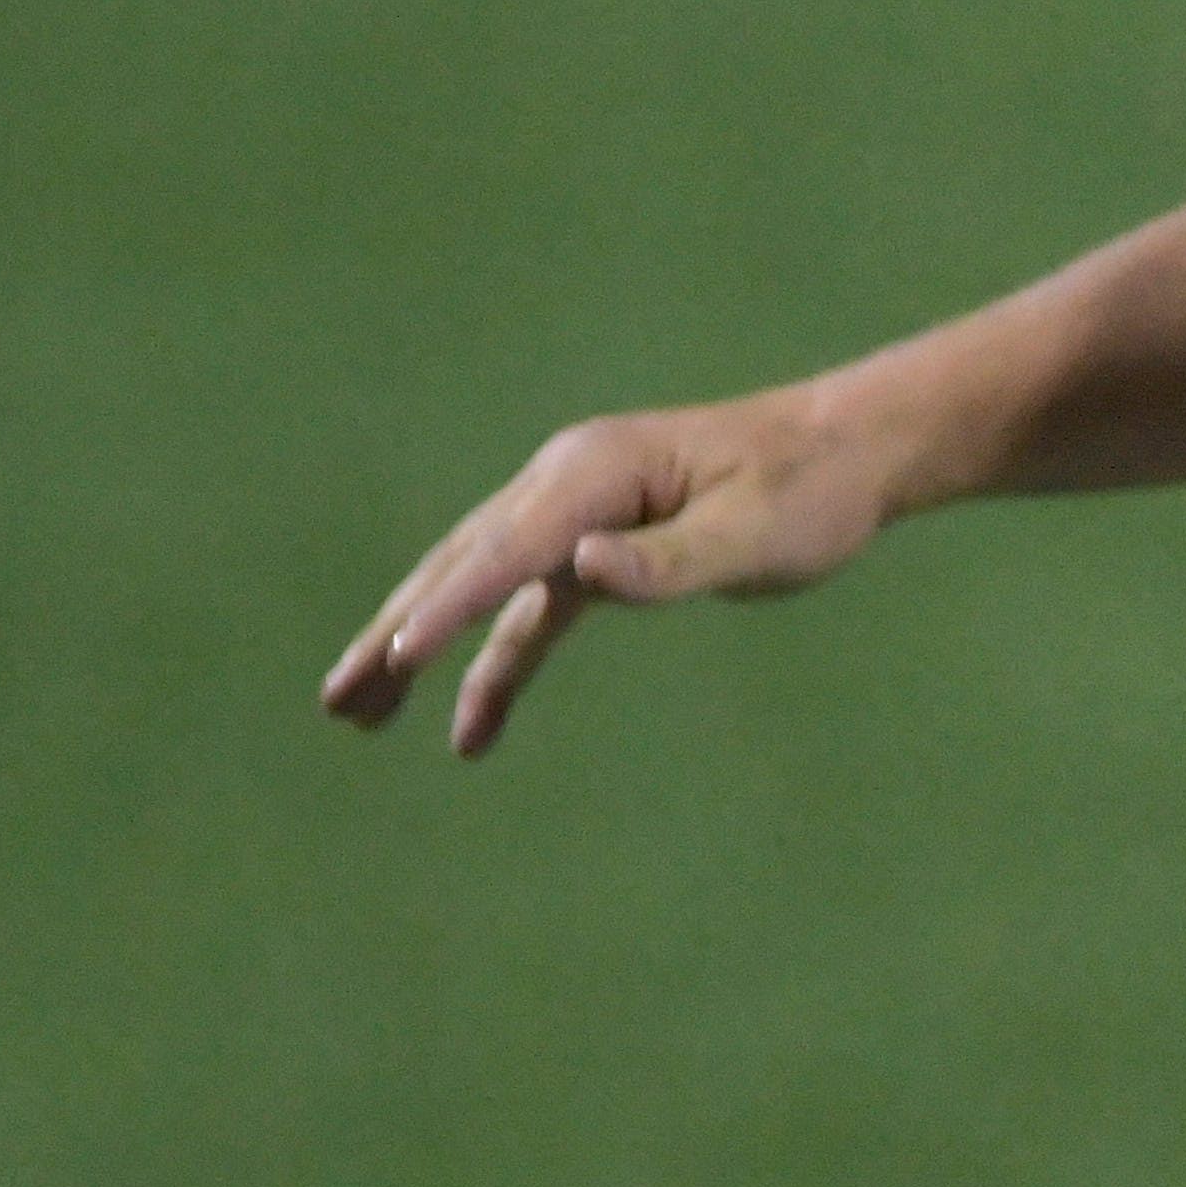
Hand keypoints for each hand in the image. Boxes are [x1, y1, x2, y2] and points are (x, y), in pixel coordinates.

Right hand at [318, 388, 893, 754]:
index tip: (401, 655)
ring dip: (419, 649)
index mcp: (598, 472)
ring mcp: (577, 517)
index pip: (510, 547)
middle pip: (465, 563)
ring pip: (480, 588)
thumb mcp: (752, 533)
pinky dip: (496, 667)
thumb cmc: (809, 491)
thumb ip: (668, 560)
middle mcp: (570, 485)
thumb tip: (584, 569)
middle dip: (398, 631)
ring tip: (356, 714)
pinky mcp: (598, 552)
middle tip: (339, 695)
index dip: (454, 604)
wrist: (846, 454)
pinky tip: (471, 732)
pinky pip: (530, 615)